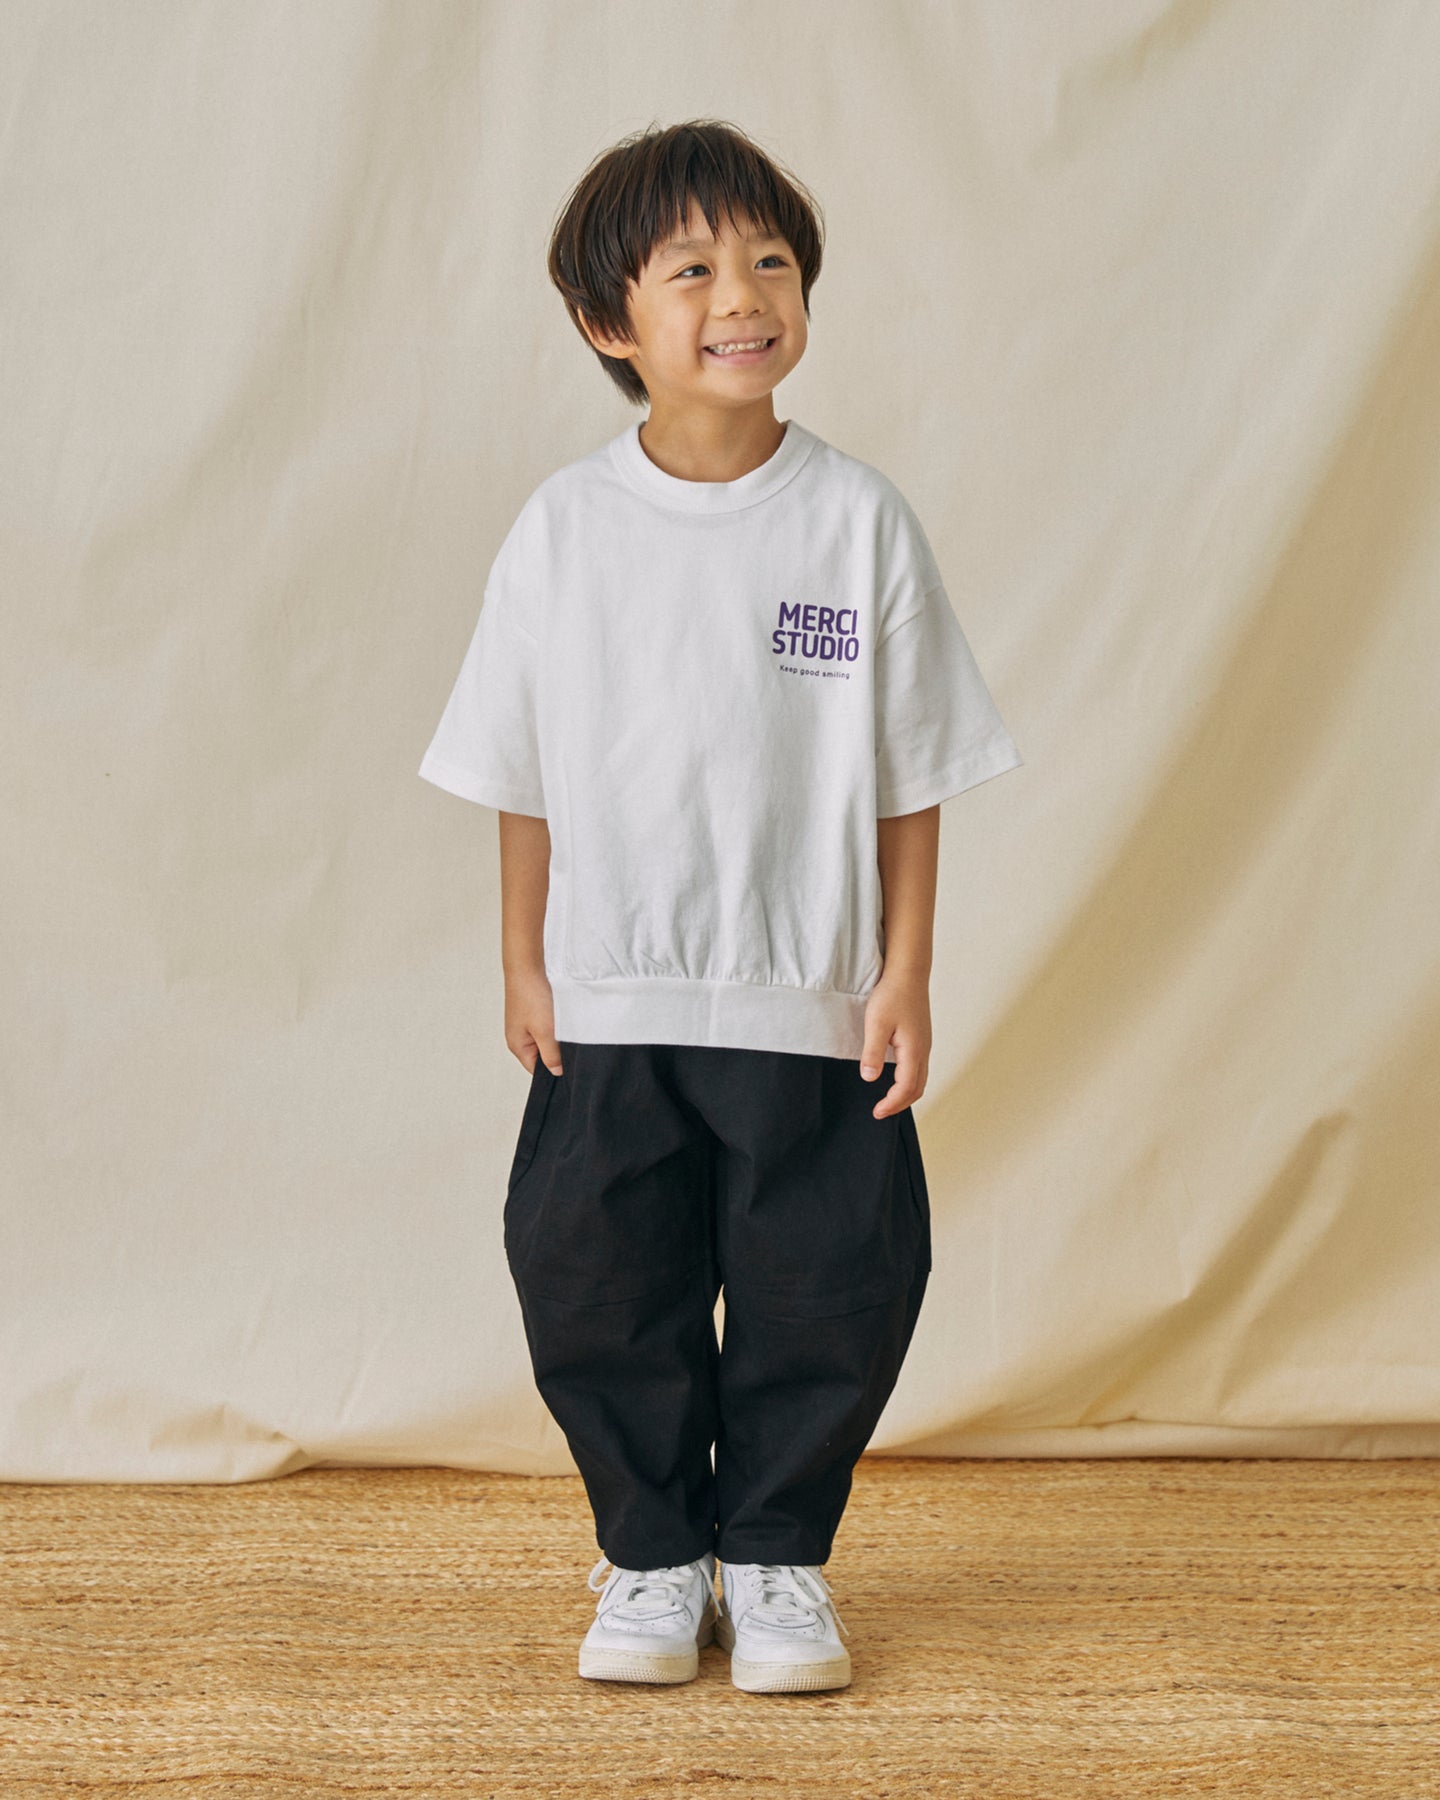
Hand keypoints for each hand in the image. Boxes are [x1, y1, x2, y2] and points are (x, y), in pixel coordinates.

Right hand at [504, 965, 563, 1075]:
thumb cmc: (531, 996)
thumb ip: (551, 1055)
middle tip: (571, 1044)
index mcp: (518, 1046)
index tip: (570, 1066)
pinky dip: (555, 1024)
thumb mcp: (545, 1032)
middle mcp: (519, 1037)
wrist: (527, 965)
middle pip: (542, 1055)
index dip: (554, 1070)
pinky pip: (546, 1025)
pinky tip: (562, 1017)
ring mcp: (525, 1024)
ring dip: (557, 1035)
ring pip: (546, 1039)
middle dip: (557, 1051)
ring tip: (565, 1027)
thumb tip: (557, 1072)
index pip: (538, 1070)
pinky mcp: (532, 1012)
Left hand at [859, 969, 930, 1117]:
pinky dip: (909, 1081)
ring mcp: (924, 1045)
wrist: (908, 973)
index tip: (877, 1112)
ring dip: (906, 1094)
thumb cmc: (892, 994)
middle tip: (881, 1112)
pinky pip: (919, 1068)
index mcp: (913, 1051)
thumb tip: (870, 1078)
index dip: (891, 1104)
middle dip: (899, 1104)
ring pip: (920, 1079)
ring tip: (888, 1101)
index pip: (906, 1088)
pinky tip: (895, 1078)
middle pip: (917, 1089)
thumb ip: (873, 1053)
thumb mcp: (876, 1024)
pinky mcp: (921, 1038)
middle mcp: (923, 1051)